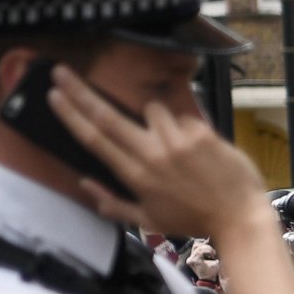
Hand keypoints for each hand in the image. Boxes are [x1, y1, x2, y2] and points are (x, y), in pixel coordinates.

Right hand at [44, 65, 269, 240]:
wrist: (239, 217)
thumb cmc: (194, 220)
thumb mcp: (149, 221)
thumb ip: (113, 204)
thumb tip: (83, 183)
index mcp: (136, 177)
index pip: (94, 140)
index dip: (71, 115)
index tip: (54, 95)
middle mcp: (152, 155)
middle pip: (108, 117)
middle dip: (80, 92)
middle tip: (61, 72)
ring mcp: (177, 142)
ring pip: (153, 110)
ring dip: (157, 118)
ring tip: (177, 144)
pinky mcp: (201, 133)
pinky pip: (185, 117)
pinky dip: (187, 128)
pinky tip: (201, 149)